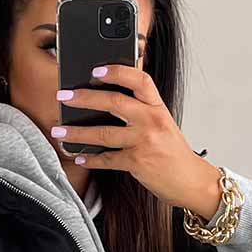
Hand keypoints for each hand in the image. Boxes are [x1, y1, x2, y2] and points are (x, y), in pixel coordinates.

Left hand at [52, 64, 223, 218]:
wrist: (193, 182)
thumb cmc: (175, 153)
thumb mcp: (163, 124)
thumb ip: (142, 110)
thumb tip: (108, 100)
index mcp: (158, 107)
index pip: (139, 80)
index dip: (117, 71)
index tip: (96, 69)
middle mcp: (151, 121)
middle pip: (114, 102)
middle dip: (85, 98)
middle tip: (63, 96)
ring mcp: (144, 142)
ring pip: (103, 133)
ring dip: (77, 132)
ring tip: (59, 131)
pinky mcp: (137, 163)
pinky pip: (107, 159)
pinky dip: (90, 158)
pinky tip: (79, 156)